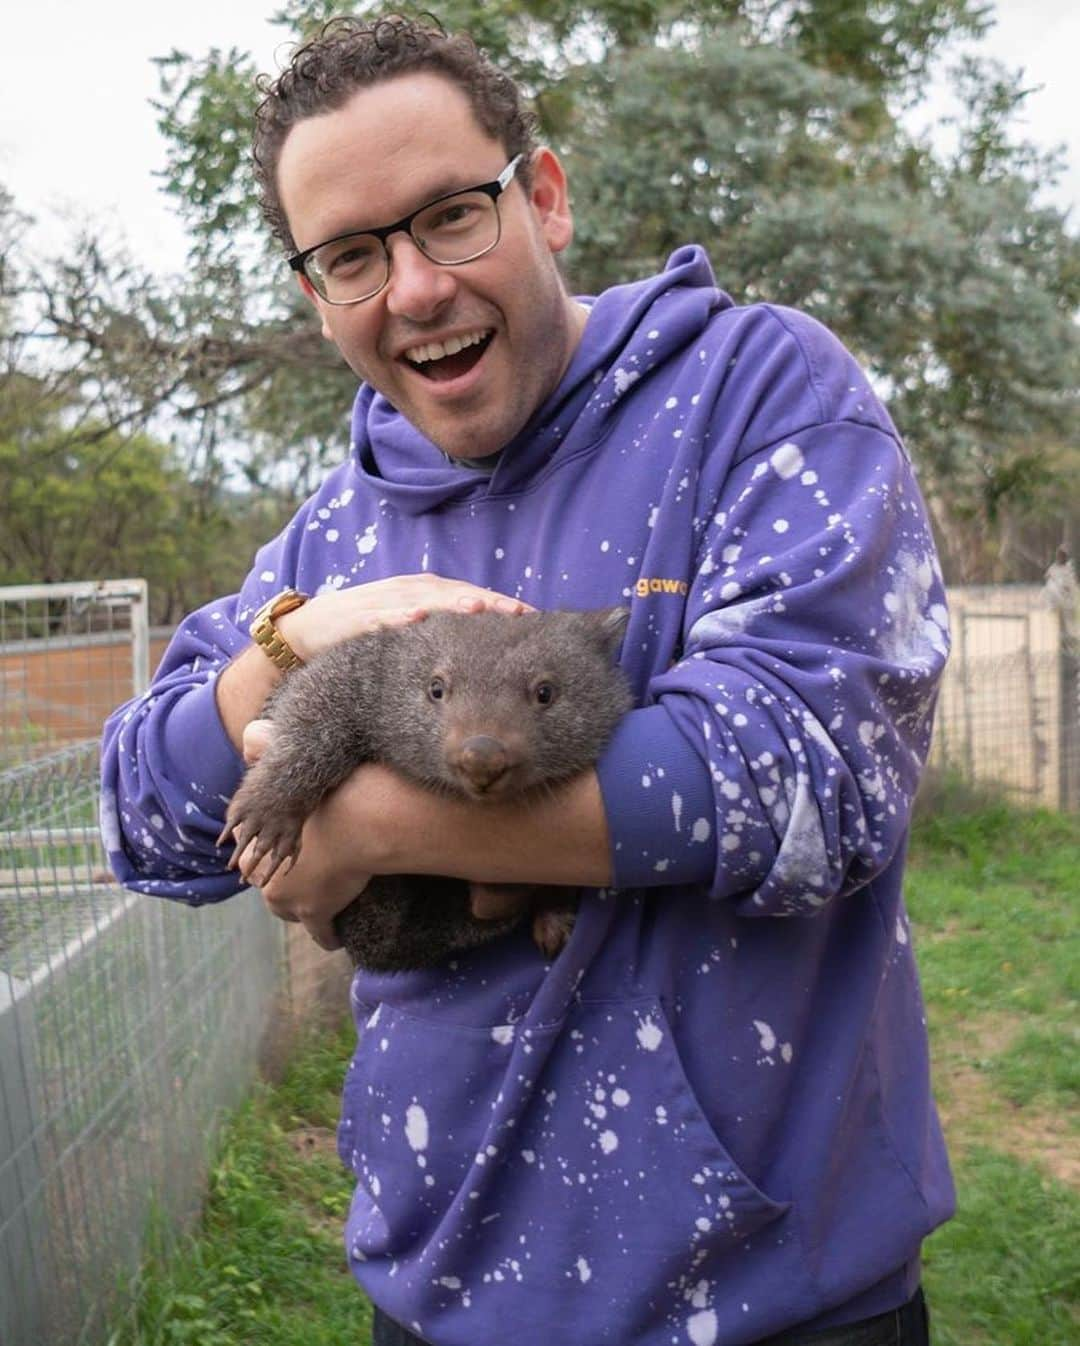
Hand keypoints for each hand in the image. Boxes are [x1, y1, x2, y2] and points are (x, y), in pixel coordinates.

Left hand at [234, 717, 368, 950]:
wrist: (367, 818)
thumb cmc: (336, 789)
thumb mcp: (295, 766)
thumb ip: (267, 748)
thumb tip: (250, 735)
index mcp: (259, 841)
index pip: (250, 852)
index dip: (264, 850)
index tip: (282, 853)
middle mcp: (265, 876)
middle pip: (265, 885)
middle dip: (277, 882)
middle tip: (299, 879)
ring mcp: (289, 900)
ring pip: (289, 910)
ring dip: (302, 909)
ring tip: (319, 906)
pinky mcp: (317, 914)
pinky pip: (321, 933)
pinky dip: (329, 935)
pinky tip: (335, 935)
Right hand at [277, 573, 531, 662]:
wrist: (311, 628)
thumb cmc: (370, 629)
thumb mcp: (412, 625)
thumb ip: (443, 629)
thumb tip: (484, 648)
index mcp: (428, 592)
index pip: (471, 596)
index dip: (501, 604)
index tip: (533, 616)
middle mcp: (413, 591)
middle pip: (457, 594)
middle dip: (488, 602)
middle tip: (519, 613)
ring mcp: (388, 601)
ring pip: (426, 600)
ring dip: (452, 603)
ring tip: (479, 609)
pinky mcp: (362, 616)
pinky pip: (383, 615)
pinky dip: (400, 615)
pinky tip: (417, 617)